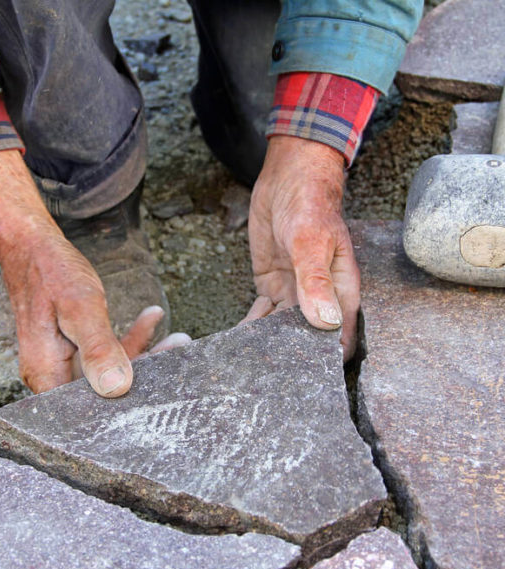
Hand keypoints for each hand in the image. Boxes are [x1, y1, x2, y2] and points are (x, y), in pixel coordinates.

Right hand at [0, 150, 183, 396]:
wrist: (31, 247)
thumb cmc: (51, 272)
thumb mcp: (80, 308)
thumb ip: (97, 349)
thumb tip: (116, 388)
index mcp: (47, 374)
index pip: (92, 404)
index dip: (128, 400)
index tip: (162, 382)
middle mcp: (53, 375)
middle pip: (104, 389)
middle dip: (145, 372)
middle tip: (177, 350)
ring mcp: (63, 363)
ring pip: (110, 370)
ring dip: (143, 352)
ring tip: (176, 338)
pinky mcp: (73, 350)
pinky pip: (105, 352)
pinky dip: (129, 338)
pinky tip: (151, 318)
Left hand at [244, 136, 359, 359]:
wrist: (287, 180)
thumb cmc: (310, 206)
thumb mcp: (311, 242)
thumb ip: (315, 281)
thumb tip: (325, 321)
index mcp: (340, 292)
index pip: (338, 338)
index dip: (326, 360)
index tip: (304, 378)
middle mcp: (318, 298)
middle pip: (307, 339)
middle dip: (290, 357)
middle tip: (266, 375)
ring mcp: (293, 293)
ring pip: (282, 330)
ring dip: (267, 344)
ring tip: (247, 363)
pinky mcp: (272, 286)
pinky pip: (263, 315)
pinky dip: (253, 326)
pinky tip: (238, 340)